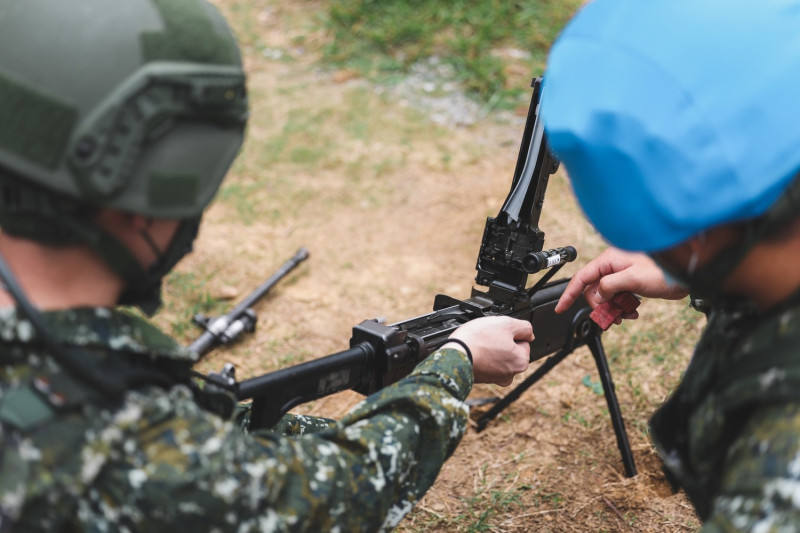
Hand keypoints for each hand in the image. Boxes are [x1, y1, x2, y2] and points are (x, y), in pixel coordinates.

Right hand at [445, 316, 532, 385]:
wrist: (454, 354)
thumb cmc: (479, 340)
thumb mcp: (506, 324)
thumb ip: (524, 327)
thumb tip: (529, 333)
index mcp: (521, 362)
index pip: (522, 341)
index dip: (510, 333)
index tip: (498, 332)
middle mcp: (510, 374)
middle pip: (510, 350)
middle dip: (500, 342)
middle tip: (487, 336)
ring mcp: (495, 378)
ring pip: (497, 356)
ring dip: (490, 349)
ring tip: (479, 343)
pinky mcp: (481, 378)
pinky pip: (485, 363)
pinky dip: (481, 357)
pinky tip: (474, 350)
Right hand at [554, 247, 687, 319]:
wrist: (685, 275)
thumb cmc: (663, 271)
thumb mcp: (633, 279)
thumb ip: (610, 286)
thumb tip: (598, 295)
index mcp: (609, 261)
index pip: (582, 278)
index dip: (569, 294)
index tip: (560, 308)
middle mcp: (613, 267)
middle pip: (593, 291)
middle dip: (600, 307)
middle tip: (611, 317)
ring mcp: (621, 276)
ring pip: (606, 297)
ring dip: (613, 309)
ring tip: (625, 317)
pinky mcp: (630, 284)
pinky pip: (617, 299)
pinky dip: (622, 308)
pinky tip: (632, 313)